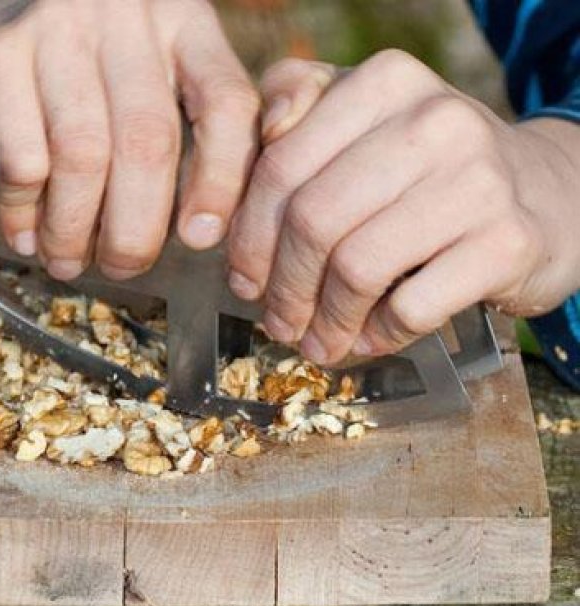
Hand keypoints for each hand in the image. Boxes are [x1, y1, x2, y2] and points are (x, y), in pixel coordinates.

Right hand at [0, 0, 259, 280]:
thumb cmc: (60, 87)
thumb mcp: (132, 84)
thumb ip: (175, 129)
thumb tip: (202, 233)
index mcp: (177, 16)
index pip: (225, 102)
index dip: (221, 181)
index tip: (198, 238)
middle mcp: (121, 10)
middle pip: (149, 140)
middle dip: (137, 226)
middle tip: (124, 266)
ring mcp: (54, 25)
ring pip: (85, 156)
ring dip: (75, 228)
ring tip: (67, 262)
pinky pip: (25, 161)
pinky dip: (27, 214)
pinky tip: (25, 236)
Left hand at [225, 52, 579, 363]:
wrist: (547, 193)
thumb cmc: (425, 165)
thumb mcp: (363, 116)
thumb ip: (295, 106)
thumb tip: (254, 145)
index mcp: (384, 82)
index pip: (280, 167)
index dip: (248, 235)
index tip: (241, 277)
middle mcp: (434, 121)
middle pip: (312, 221)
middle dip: (282, 286)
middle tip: (275, 320)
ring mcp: (477, 181)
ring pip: (356, 267)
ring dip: (325, 320)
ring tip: (317, 341)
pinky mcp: (507, 243)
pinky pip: (412, 306)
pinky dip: (379, 333)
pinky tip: (368, 338)